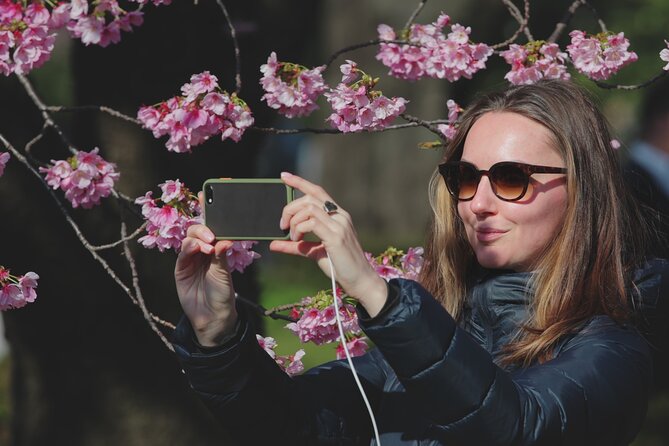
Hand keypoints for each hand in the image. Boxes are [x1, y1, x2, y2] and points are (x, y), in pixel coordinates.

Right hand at [174, 224, 237, 346]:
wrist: (213, 316)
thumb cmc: (222, 294)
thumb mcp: (224, 273)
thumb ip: (221, 255)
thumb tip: (225, 240)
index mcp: (215, 251)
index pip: (211, 233)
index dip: (212, 227)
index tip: (218, 226)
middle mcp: (202, 254)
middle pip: (196, 233)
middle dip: (202, 231)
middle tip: (211, 237)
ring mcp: (190, 261)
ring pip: (188, 241)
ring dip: (197, 240)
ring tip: (207, 247)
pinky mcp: (181, 270)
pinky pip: (182, 255)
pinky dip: (188, 249)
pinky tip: (196, 248)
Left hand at [270, 172, 387, 316]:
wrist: (360, 281)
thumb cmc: (340, 267)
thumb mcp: (314, 252)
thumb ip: (296, 245)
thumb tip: (274, 244)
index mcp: (338, 216)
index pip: (318, 191)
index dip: (300, 182)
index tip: (283, 176)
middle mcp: (340, 216)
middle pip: (309, 198)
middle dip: (290, 208)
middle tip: (282, 225)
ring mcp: (339, 225)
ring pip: (309, 208)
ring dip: (294, 220)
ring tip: (292, 235)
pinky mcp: (336, 237)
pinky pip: (312, 222)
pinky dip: (299, 229)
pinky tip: (297, 239)